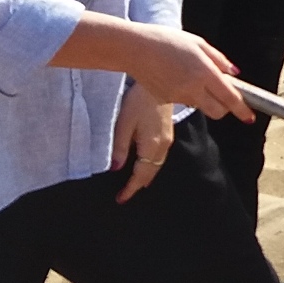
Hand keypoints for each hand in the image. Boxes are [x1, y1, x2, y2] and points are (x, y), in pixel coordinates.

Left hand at [111, 85, 175, 202]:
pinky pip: (160, 158)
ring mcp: (167, 140)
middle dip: (138, 186)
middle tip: (124, 194)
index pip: (140, 175)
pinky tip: (144, 165)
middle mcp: (162, 146)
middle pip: (150, 173)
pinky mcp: (168, 134)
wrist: (159, 84)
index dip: (130, 188)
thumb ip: (120, 147)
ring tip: (133, 184)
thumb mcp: (124, 123)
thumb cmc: (138, 101)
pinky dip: (151, 166)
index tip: (120, 199)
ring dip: (145, 177)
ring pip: (156, 166)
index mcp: (151, 145)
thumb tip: (115, 168)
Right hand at [121, 22, 255, 124]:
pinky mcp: (167, 100)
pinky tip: (177, 78)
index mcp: (204, 72)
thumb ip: (219, 59)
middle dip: (224, 108)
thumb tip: (233, 73)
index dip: (242, 110)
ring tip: (193, 78)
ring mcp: (179, 96)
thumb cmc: (167, 40)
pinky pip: (184, 102)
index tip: (249, 117)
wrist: (134, 49)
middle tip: (223, 96)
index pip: (229, 97)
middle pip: (218, 111)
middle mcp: (193, 87)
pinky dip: (187, 95)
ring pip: (201, 107)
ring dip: (205, 100)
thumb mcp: (198, 42)